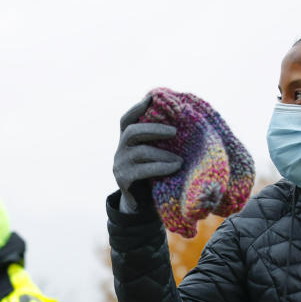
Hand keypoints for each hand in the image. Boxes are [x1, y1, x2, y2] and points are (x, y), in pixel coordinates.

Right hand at [113, 96, 181, 212]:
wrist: (141, 203)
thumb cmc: (153, 173)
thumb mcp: (155, 153)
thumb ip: (160, 139)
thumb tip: (180, 116)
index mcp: (126, 140)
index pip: (126, 119)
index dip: (137, 108)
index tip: (152, 98)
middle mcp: (120, 150)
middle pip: (132, 132)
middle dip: (154, 129)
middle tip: (175, 132)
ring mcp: (119, 165)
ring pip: (140, 152)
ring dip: (163, 154)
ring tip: (180, 160)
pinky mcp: (123, 180)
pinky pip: (142, 170)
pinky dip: (160, 167)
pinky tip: (174, 168)